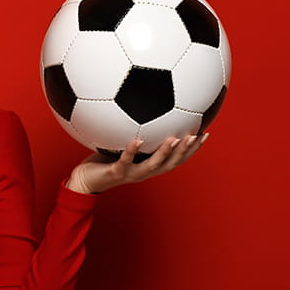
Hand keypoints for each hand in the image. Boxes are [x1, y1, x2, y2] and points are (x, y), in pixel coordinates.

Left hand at [65, 134, 208, 193]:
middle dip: (186, 150)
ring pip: (154, 165)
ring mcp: (131, 173)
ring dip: (166, 152)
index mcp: (149, 165)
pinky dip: (132, 150)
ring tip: (176, 138)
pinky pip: (125, 161)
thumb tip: (140, 108)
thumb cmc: (103, 160)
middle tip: (197, 136)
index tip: (205, 134)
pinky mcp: (116, 172)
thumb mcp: (121, 144)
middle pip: (172, 163)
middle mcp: (144, 171)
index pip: (176, 158)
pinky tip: (137, 139)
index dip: (192, 149)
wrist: (84, 180)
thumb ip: (134, 132)